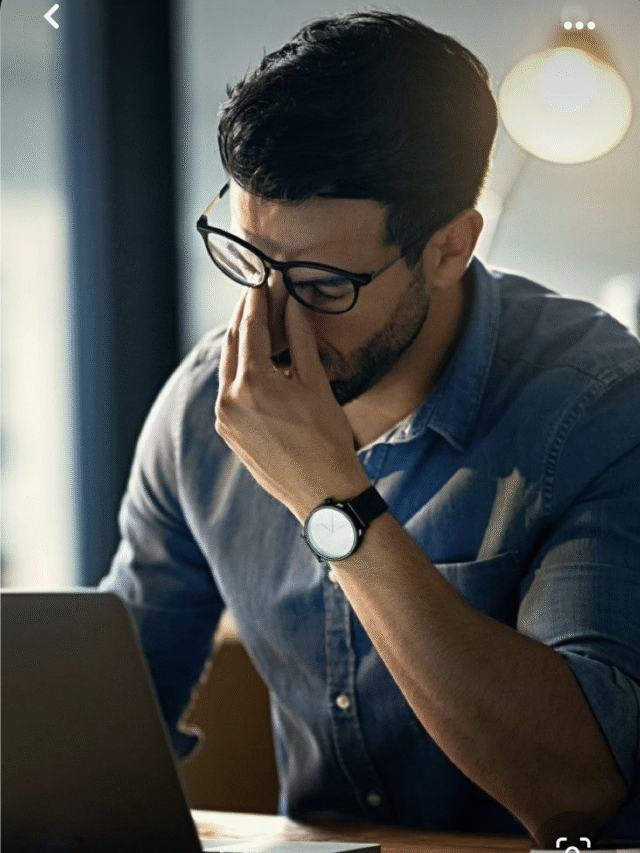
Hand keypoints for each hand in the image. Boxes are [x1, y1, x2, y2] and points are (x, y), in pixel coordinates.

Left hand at [214, 286, 370, 522]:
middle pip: (233, 343)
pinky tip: (257, 362)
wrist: (323, 493)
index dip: (258, 299)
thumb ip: (301, 339)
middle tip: (257, 292)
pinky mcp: (228, 432)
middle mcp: (229, 400)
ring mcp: (224, 419)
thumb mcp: (316, 384)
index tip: (262, 278)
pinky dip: (241, 371)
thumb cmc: (327, 439)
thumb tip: (293, 302)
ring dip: (242, 343)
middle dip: (245, 316)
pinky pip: (230, 391)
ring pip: (229, 367)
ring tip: (258, 322)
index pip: (251, 327)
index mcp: (252, 384)